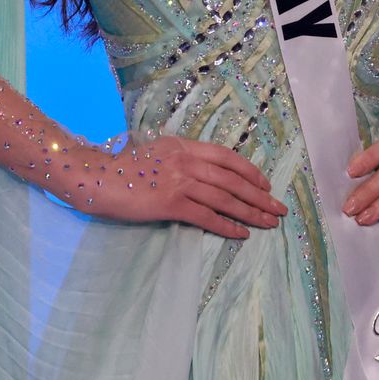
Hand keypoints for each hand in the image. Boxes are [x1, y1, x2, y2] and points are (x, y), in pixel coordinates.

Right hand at [76, 134, 287, 238]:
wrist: (100, 178)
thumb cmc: (125, 167)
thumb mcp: (158, 152)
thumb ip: (182, 157)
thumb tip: (204, 170)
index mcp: (185, 146)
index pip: (227, 157)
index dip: (250, 171)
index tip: (265, 185)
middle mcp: (187, 161)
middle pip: (233, 179)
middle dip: (260, 196)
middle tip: (279, 208)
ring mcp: (180, 182)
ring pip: (225, 198)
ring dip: (251, 212)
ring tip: (268, 222)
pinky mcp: (171, 204)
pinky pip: (207, 216)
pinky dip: (227, 226)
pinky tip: (242, 233)